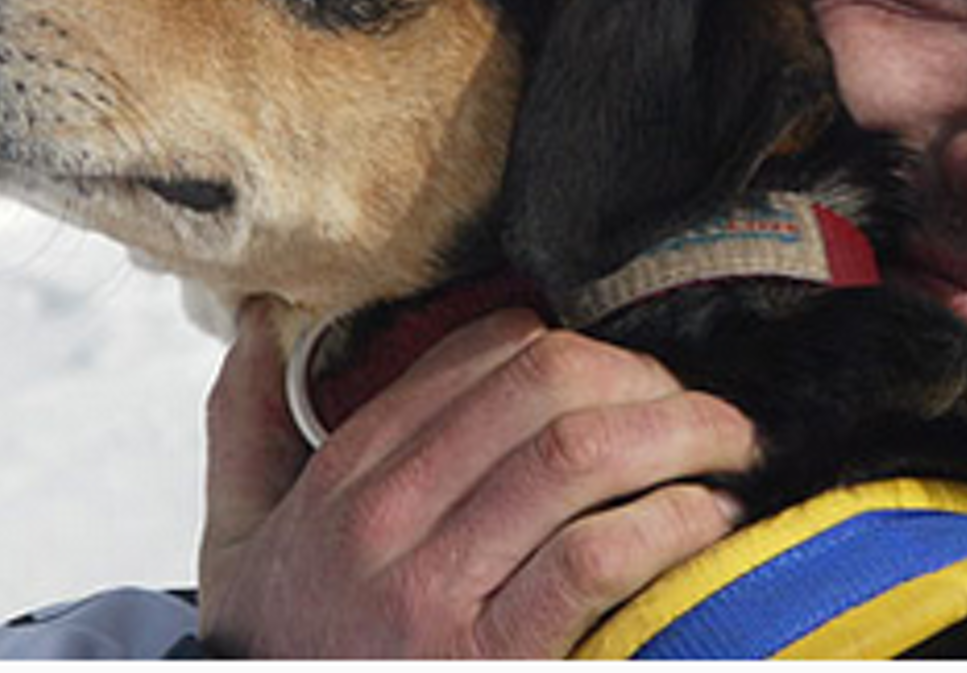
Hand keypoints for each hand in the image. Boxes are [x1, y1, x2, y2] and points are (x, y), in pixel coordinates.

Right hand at [197, 299, 755, 657]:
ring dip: (681, 438)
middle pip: (544, 385)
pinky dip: (668, 524)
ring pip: (577, 455)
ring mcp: (429, 592)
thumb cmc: (284, 658)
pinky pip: (593, 559)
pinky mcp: (485, 662)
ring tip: (732, 452)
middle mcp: (382, 518)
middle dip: (648, 379)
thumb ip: (243, 433)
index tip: (634, 377)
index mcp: (344, 476)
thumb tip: (254, 327)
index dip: (583, 347)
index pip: (483, 354)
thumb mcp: (233, 548)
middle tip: (708, 410)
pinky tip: (707, 521)